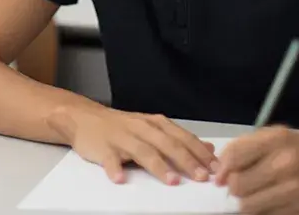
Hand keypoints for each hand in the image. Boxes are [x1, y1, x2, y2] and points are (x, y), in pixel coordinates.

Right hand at [49, 105, 218, 184]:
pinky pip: (109, 158)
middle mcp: (140, 127)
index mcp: (155, 123)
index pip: (182, 137)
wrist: (83, 117)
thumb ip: (179, 138)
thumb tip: (209, 149)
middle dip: (185, 160)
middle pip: (166, 143)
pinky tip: (120, 178)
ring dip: (158, 165)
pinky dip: (114, 168)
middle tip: (200, 176)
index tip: (216, 168)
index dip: (199, 152)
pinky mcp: (102, 146)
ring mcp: (121, 137)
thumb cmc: (122, 126)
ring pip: (142, 150)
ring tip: (171, 180)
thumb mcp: (152, 127)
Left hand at [216, 126, 298, 213]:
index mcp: (276, 140)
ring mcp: (296, 190)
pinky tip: (270, 202)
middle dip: (232, 188)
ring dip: (246, 203)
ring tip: (255, 195)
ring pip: (249, 206)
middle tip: (239, 186)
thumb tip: (220, 169)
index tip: (218, 176)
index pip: (234, 156)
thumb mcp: (277, 136)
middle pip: (238, 186)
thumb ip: (246, 147)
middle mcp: (286, 164)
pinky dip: (263, 212)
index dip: (221, 170)